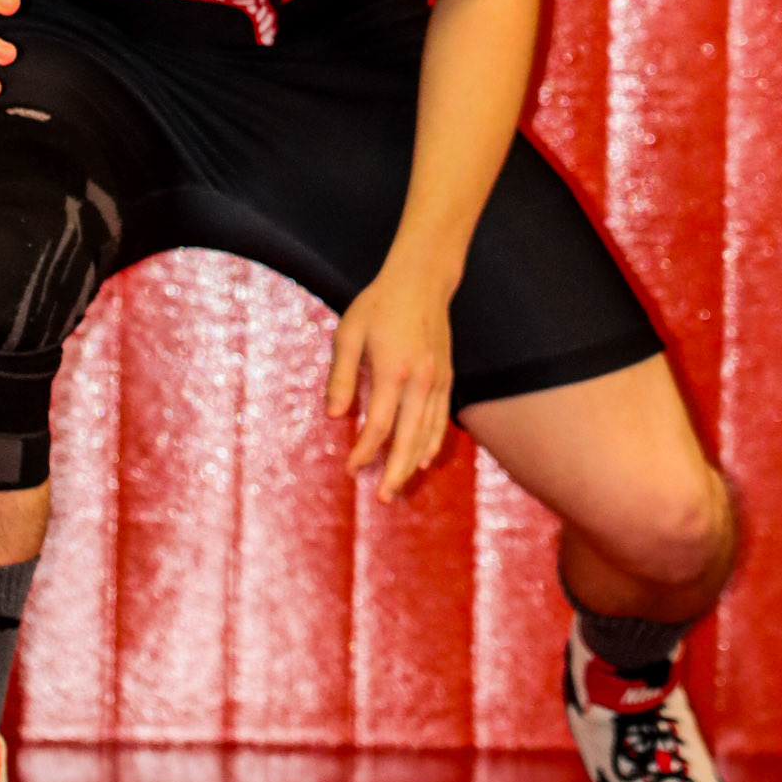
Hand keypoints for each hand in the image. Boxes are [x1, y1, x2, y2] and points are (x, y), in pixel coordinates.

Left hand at [325, 266, 456, 501]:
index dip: (364, 452)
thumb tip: (334, 416)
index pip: (379, 425)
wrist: (421, 282)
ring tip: (398, 487)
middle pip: (409, 439)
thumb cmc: (378, 305)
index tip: (350, 470)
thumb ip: (341, 376)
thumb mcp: (348, 334)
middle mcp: (420, 381)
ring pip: (428, 434)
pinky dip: (432, 443)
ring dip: (412, 463)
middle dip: (395, 472)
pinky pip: (441, 420)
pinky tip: (420, 459)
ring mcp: (438, 381)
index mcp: (393, 371)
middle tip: (383, 499)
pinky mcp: (447, 378)